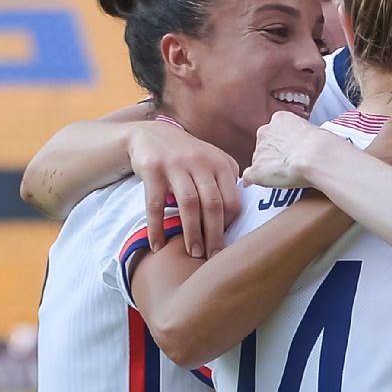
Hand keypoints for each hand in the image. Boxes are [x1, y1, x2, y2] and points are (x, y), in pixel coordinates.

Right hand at [127, 120, 239, 256]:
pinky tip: (157, 246)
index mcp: (221, 164)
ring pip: (188, 203)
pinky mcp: (153, 169)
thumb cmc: (188, 157)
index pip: (232, 199)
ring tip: (193, 254)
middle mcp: (201, 162)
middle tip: (212, 256)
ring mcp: (176, 165)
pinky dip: (157, 227)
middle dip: (214, 234)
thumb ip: (228, 183)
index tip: (226, 243)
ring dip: (192, 232)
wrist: (151, 134)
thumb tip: (240, 217)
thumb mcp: (213, 161)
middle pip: (213, 203)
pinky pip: (156, 204)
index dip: (230, 224)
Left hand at [243, 112, 331, 187]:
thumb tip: (305, 144)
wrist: (316, 156)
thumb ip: (301, 134)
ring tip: (284, 175)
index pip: (275, 131)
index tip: (292, 149)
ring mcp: (259, 152)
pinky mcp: (256, 171)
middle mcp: (265, 132)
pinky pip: (249, 177)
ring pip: (259, 160)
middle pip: (264, 145)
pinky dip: (252, 181)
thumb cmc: (321, 144)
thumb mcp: (311, 128)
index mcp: (279, 119)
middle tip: (288, 163)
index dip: (284, 142)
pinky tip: (258, 185)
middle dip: (273, 154)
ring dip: (267, 167)